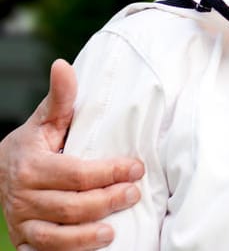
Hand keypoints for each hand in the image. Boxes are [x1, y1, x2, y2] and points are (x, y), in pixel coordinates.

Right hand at [1, 60, 141, 250]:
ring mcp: (22, 220)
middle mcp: (24, 196)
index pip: (76, 173)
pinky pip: (44, 250)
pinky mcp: (24, 238)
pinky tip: (92, 246)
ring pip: (55, 234)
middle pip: (71, 205)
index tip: (136, 167)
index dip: (109, 172)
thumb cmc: (31, 146)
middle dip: (106, 201)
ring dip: (85, 235)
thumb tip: (62, 65)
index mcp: (32, 165)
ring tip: (113, 230)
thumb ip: (59, 99)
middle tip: (134, 193)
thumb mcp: (44, 122)